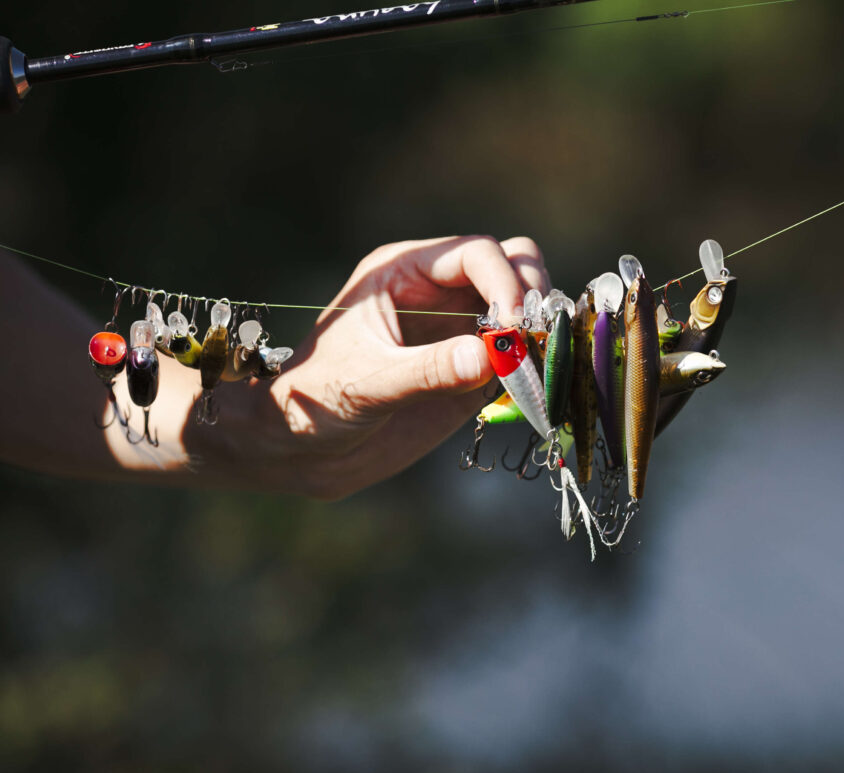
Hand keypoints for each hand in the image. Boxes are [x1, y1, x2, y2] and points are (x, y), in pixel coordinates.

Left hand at [189, 235, 549, 498]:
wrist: (302, 447)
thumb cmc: (315, 400)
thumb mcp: (366, 384)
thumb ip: (428, 371)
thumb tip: (494, 356)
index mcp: (406, 271)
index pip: (476, 253)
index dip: (505, 282)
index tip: (514, 327)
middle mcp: (440, 292)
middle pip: (515, 265)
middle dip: (533, 299)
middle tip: (533, 344)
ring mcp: (461, 329)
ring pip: (527, 308)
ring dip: (541, 334)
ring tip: (535, 370)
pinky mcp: (475, 369)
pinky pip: (522, 356)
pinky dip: (538, 368)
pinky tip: (534, 391)